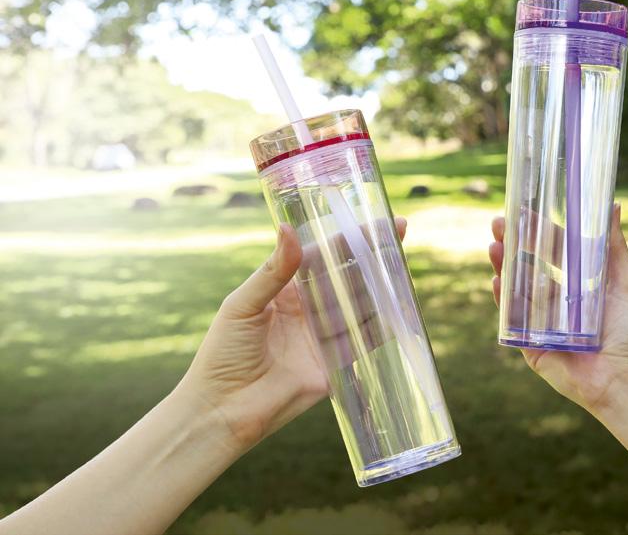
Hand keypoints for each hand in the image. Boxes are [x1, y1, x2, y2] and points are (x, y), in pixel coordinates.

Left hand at [178, 217, 406, 450]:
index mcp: (285, 290)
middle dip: (372, 256)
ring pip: (359, 305)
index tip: (370, 219)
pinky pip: (363, 340)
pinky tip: (401, 306)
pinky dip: (383, 325)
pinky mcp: (334, 365)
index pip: (322, 256)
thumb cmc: (221, 354)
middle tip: (399, 232)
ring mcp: (322, 337)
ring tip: (402, 262)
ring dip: (381, 285)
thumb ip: (272, 271)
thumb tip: (288, 228)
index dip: (346, 237)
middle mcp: (307, 310)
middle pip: (346, 277)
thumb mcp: (243, 305)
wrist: (222, 411)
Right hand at [489, 204, 627, 413]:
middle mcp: (555, 300)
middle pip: (527, 265)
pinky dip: (502, 299)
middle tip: (499, 224)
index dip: (536, 230)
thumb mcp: (625, 282)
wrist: (625, 379)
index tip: (521, 209)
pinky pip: (512, 318)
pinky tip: (497, 280)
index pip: (551, 251)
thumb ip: (615, 247)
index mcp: (576, 284)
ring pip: (515, 287)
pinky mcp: (528, 343)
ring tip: (494, 246)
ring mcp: (539, 321)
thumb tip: (615, 206)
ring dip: (503, 266)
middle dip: (512, 244)